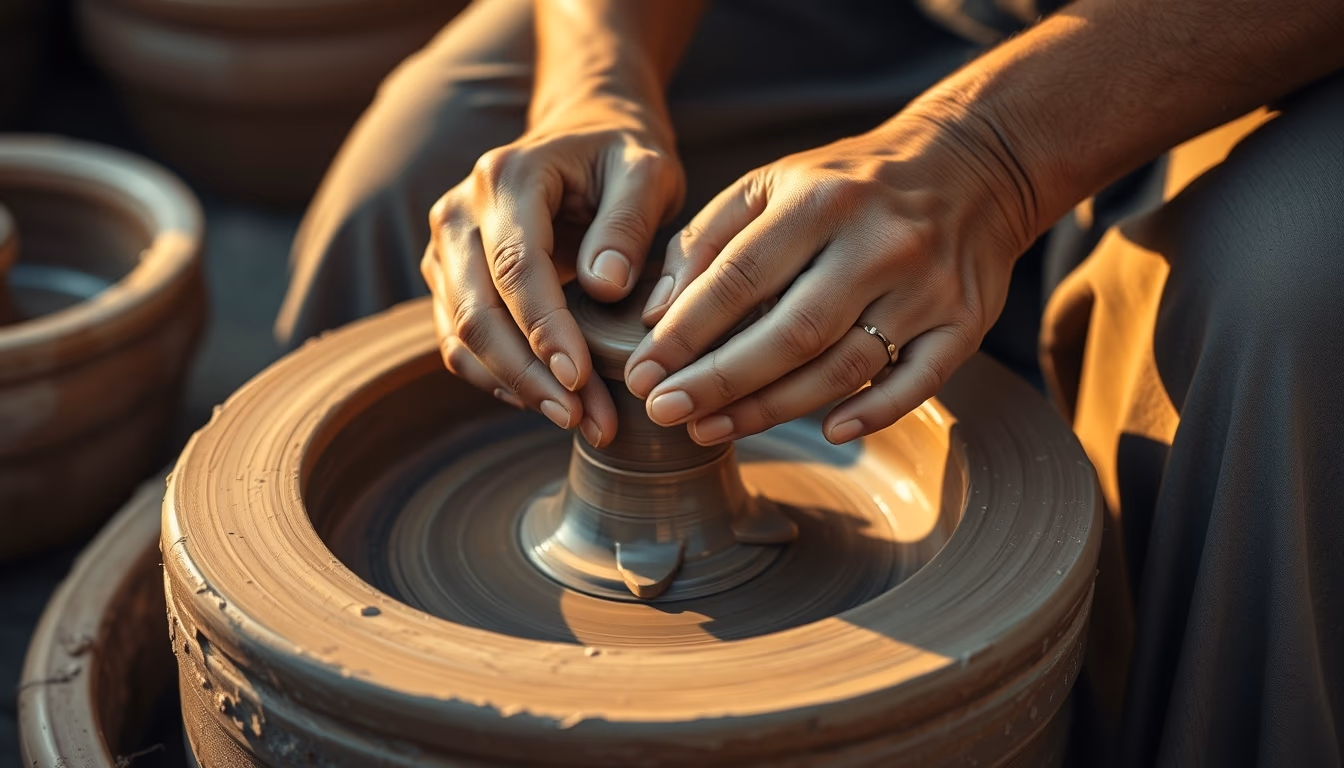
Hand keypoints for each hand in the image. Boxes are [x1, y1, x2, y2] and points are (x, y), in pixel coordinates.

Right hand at [422, 96, 683, 447]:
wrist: (584, 137)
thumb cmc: (622, 158)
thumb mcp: (646, 171)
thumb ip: (629, 222)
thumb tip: (605, 287)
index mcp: (507, 177)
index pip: (516, 268)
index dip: (546, 331)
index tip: (582, 380)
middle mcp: (460, 212)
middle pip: (478, 312)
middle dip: (531, 376)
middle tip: (587, 420)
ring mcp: (446, 248)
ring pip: (461, 335)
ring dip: (516, 388)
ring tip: (577, 420)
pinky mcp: (448, 280)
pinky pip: (458, 343)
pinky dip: (498, 380)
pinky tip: (545, 402)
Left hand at [622, 105, 1033, 445]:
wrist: (976, 163)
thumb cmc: (851, 184)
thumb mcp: (774, 183)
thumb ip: (709, 241)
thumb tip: (656, 315)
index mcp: (820, 201)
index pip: (740, 277)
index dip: (685, 332)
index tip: (643, 374)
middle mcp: (877, 244)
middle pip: (790, 333)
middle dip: (719, 381)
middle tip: (665, 413)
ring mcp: (926, 288)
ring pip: (843, 366)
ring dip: (772, 409)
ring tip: (712, 429)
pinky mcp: (964, 323)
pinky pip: (920, 382)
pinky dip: (875, 412)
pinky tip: (829, 432)